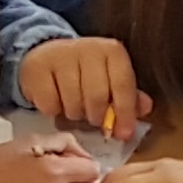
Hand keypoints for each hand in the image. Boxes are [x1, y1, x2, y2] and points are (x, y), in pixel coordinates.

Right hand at [22, 37, 148, 143]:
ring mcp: (61, 56)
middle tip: (92, 119)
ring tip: (74, 108)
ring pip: (73, 103)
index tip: (123, 134)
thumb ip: (129, 96)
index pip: (122, 84)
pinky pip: (50, 105)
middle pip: (97, 97)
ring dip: (74, 115)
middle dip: (96, 116)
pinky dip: (53, 111)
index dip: (125, 112)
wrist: (47, 56)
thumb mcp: (110, 80)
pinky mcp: (38, 68)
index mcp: (112, 51)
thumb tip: (145, 108)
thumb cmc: (85, 74)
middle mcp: (88, 48)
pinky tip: (56, 102)